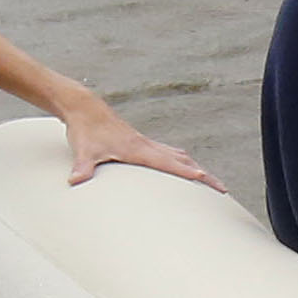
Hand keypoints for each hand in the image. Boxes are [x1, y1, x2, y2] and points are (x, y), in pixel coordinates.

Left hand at [61, 102, 212, 189]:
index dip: (185, 172)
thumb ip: (82, 167)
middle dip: (204, 175)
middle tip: (222, 189)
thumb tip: (74, 180)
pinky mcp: (142, 143)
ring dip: (197, 169)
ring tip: (212, 183)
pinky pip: (170, 154)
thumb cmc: (86, 130)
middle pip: (183, 161)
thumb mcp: (83, 151)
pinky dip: (183, 162)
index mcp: (138, 149)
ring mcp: (146, 143)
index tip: (204, 179)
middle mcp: (147, 145)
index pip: (168, 163)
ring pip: (180, 157)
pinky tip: (185, 166)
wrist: (84, 107)